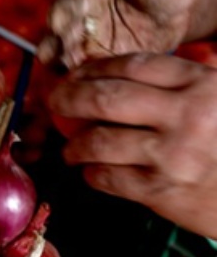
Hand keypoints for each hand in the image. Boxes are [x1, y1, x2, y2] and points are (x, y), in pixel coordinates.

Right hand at [38, 0, 200, 69]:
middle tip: (61, 25)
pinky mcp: (88, 51)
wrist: (181, 10)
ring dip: (56, 46)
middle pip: (64, 7)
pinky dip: (67, 67)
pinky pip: (72, 60)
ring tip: (59, 55)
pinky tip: (68, 71)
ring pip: (60, 37)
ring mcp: (81, 26)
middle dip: (61, 17)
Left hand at [47, 53, 216, 239]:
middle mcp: (186, 116)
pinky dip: (92, 173)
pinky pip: (107, 178)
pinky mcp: (161, 191)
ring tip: (71, 147)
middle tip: (54, 101)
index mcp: (202, 85)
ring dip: (75, 144)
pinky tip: (92, 171)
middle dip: (68, 97)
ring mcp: (171, 155)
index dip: (95, 67)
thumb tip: (127, 72)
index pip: (133, 65)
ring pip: (98, 141)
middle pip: (104, 99)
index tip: (76, 73)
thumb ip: (188, 80)